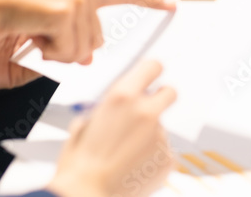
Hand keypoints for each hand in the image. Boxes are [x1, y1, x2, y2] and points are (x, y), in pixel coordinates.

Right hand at [0, 0, 176, 91]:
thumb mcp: (29, 52)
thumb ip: (63, 50)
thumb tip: (86, 58)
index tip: (171, 1)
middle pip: (97, 40)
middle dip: (70, 51)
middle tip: (33, 40)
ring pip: (84, 47)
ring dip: (54, 52)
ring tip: (25, 35)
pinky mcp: (65, 7)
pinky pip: (71, 47)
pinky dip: (48, 51)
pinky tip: (27, 34)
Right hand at [48, 60, 175, 196]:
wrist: (86, 195)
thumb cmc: (80, 162)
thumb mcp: (84, 124)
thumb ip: (106, 109)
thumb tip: (114, 107)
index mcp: (123, 96)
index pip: (153, 67)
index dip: (151, 73)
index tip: (151, 79)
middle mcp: (146, 111)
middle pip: (170, 92)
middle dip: (162, 99)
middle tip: (149, 112)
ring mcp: (160, 135)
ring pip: (161, 128)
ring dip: (149, 137)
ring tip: (126, 156)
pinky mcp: (168, 158)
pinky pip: (163, 152)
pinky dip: (152, 159)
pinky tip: (134, 168)